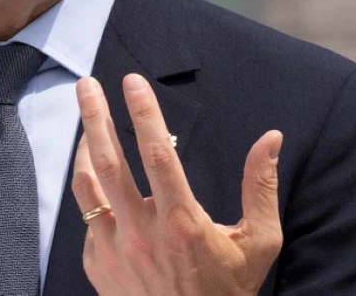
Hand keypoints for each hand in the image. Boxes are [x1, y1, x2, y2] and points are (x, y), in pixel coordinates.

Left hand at [71, 74, 283, 295]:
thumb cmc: (228, 291)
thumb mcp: (258, 243)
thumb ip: (260, 187)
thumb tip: (271, 137)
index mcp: (182, 224)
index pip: (156, 154)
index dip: (143, 113)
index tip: (132, 81)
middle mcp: (142, 235)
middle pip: (109, 163)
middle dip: (95, 117)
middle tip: (86, 84)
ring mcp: (115, 252)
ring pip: (88, 187)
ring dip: (83, 149)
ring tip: (86, 123)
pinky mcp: (98, 266)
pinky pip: (89, 219)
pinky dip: (92, 193)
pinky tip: (98, 179)